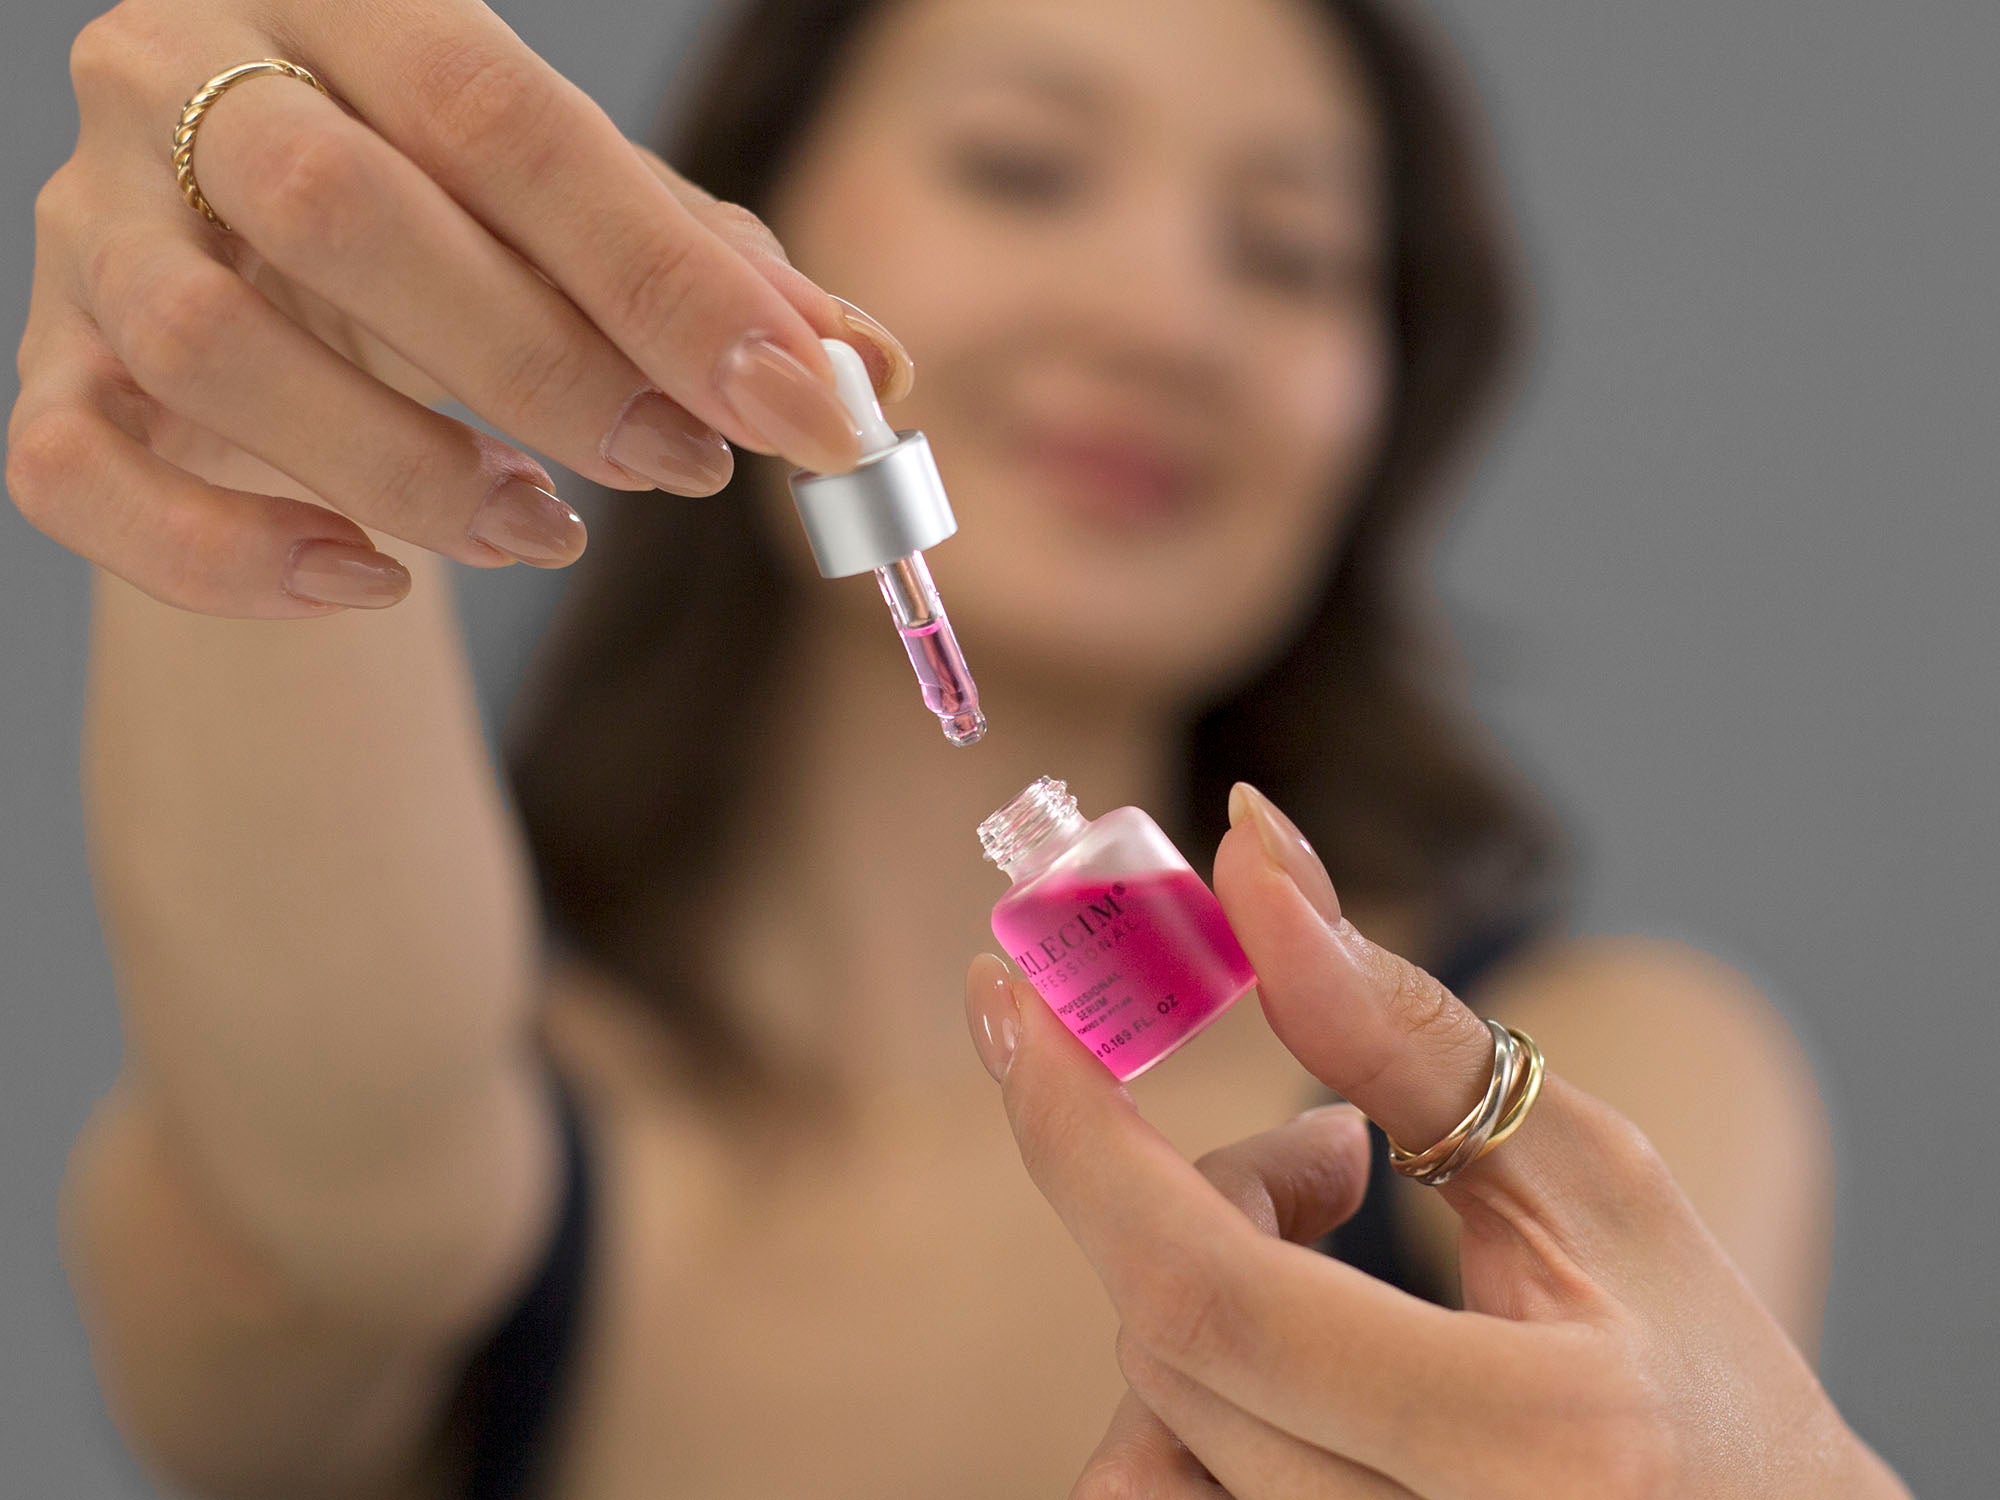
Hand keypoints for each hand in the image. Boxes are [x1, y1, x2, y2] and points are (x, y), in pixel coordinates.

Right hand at [8, 0, 910, 614]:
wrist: (286, 283)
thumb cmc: (469, 236)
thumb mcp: (598, 231)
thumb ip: (724, 287)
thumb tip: (868, 380)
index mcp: (348, 2)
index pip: (497, 112)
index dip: (658, 271)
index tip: (798, 404)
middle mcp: (186, 77)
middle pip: (341, 210)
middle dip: (543, 367)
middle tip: (680, 468)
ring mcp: (93, 225)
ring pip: (213, 349)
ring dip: (412, 471)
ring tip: (551, 536)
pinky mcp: (50, 369)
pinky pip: (79, 473)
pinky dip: (234, 555)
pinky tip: (374, 585)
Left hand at [964, 783, 1909, 1498]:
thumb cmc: (1703, 1368)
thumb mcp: (1590, 1176)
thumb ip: (1401, 1029)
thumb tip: (1249, 849)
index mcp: (1532, 1442)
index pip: (1212, 1293)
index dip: (1080, 1137)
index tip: (1012, 995)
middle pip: (1167, 1335)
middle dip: (1187, 1193)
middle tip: (1321, 1146)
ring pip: (1149, 1415)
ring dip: (1197, 1289)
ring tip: (1342, 1246)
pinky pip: (1169, 1483)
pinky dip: (1199, 1381)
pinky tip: (1302, 1358)